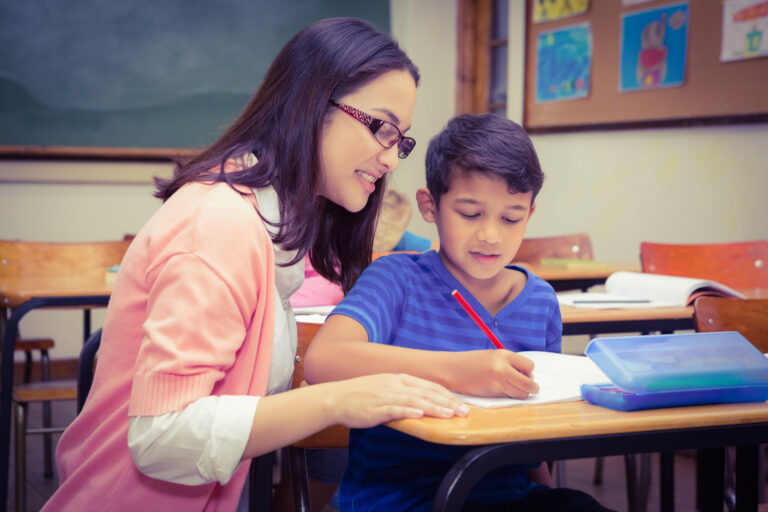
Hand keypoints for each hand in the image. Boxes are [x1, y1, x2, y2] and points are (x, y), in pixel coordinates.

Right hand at [324, 373, 468, 428]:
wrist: (336, 398)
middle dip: (447, 402)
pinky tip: (420, 415)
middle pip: (426, 392)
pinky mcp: (376, 407)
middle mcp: (394, 384)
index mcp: (398, 378)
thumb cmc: (360, 395)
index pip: (428, 385)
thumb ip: (404, 392)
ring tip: (449, 414)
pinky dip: (408, 411)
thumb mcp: (385, 387)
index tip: (461, 403)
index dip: (447, 394)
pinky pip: (394, 409)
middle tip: (464, 411)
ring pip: (415, 401)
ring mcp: (385, 395)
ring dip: (434, 408)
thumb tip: (422, 401)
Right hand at [449, 350, 538, 398]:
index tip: (524, 374)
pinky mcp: (492, 394)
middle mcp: (502, 368)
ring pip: (521, 393)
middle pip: (528, 383)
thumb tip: (530, 378)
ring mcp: (497, 382)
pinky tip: (500, 390)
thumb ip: (510, 364)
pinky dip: (509, 396)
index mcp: (503, 355)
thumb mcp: (493, 356)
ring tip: (512, 388)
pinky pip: (509, 397)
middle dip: (531, 387)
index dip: (529, 372)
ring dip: (520, 393)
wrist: (452, 369)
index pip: (529, 366)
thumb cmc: (473, 362)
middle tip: (530, 388)